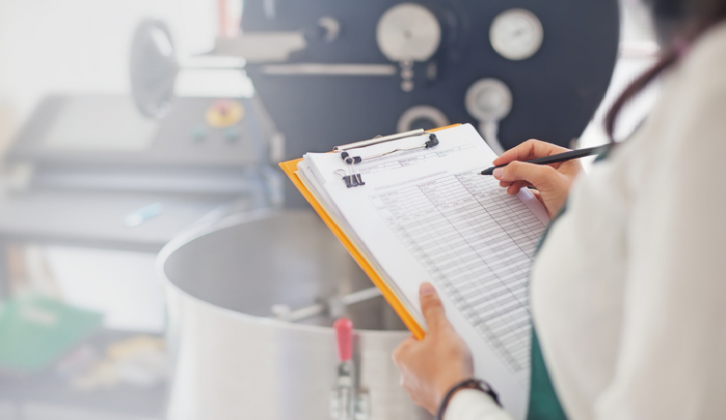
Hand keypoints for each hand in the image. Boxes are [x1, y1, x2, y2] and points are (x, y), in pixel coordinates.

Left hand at [392, 283, 473, 413]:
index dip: (432, 331)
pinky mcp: (429, 399)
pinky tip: (455, 376)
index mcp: (401, 355)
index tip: (442, 332)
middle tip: (452, 348)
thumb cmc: (448, 366)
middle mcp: (405, 373)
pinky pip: (437, 383)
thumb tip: (425, 290)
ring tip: (455, 363)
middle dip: (438, 348)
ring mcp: (416, 388)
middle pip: (423, 351)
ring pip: (431, 368)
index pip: (415, 334)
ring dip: (442, 364)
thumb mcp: (442, 331)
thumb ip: (432, 310)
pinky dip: (446, 378)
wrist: (460, 398)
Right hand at [492, 139, 583, 217]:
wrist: (578, 227)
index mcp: (562, 157)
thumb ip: (522, 169)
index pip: (533, 148)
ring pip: (527, 174)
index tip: (499, 162)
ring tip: (505, 185)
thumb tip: (502, 169)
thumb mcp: (546, 178)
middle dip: (512, 167)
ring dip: (513, 178)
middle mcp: (558, 167)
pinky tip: (514, 192)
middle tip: (499, 175)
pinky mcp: (549, 195)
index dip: (514, 153)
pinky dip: (519, 188)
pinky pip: (529, 187)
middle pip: (528, 161)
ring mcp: (553, 182)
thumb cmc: (571, 200)